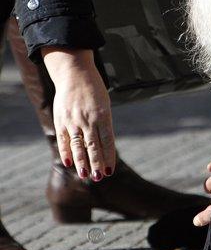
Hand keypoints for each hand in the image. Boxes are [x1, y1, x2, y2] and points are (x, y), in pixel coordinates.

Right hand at [42, 48, 114, 180]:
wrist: (74, 73)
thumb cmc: (94, 92)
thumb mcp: (104, 107)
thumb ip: (103, 127)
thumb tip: (102, 149)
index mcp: (102, 116)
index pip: (107, 141)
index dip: (109, 157)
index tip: (110, 171)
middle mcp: (88, 119)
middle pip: (93, 146)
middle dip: (96, 163)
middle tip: (99, 177)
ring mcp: (73, 120)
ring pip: (77, 145)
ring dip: (81, 162)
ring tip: (84, 175)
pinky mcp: (61, 120)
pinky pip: (64, 139)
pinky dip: (66, 151)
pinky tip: (69, 163)